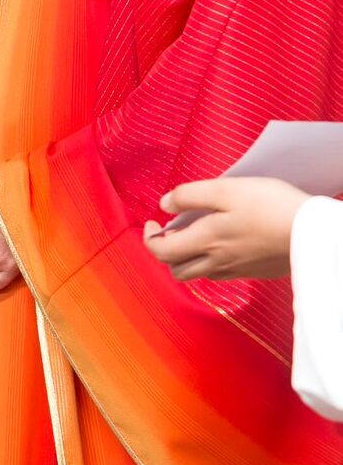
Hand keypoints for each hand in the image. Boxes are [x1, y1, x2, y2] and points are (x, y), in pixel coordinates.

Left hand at [143, 177, 308, 280]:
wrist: (316, 233)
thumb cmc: (270, 206)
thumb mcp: (225, 190)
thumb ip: (189, 195)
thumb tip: (164, 205)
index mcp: (205, 242)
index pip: (161, 252)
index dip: (148, 238)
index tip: (152, 222)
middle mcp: (218, 262)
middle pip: (176, 270)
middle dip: (166, 251)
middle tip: (171, 230)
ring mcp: (238, 270)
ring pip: (200, 274)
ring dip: (188, 258)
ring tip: (196, 235)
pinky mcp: (256, 271)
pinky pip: (223, 274)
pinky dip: (212, 261)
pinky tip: (223, 243)